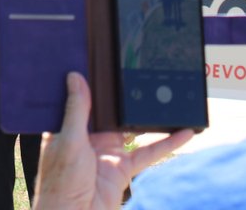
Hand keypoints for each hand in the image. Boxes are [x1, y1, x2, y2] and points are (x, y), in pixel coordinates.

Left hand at [32, 73, 195, 209]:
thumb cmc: (61, 183)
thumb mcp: (69, 140)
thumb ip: (76, 110)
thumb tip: (75, 77)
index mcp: (69, 127)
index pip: (82, 99)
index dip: (92, 82)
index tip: (102, 62)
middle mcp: (89, 136)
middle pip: (111, 111)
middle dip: (124, 96)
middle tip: (140, 72)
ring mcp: (109, 151)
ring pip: (134, 128)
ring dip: (149, 116)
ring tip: (166, 96)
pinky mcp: (124, 167)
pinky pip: (149, 151)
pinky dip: (167, 142)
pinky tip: (183, 132)